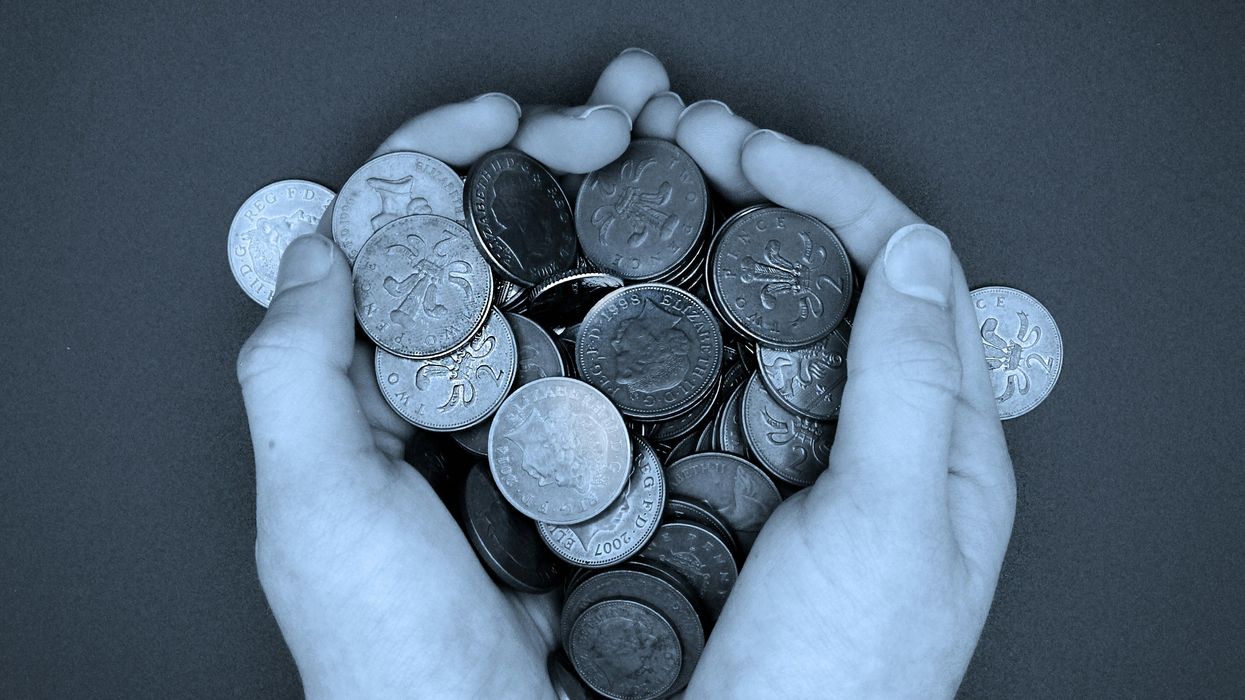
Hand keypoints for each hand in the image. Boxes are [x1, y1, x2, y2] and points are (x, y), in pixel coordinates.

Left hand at [235, 49, 669, 697]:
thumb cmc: (391, 658)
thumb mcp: (317, 516)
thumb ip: (292, 377)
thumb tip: (317, 246)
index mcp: (377, 391)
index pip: (396, 237)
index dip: (444, 156)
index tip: (503, 118)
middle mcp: (459, 395)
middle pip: (501, 242)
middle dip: (563, 156)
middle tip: (629, 114)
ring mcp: (538, 422)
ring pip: (575, 285)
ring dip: (626, 206)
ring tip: (681, 145)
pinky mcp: (606, 461)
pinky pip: (631, 362)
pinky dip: (668, 297)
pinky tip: (705, 254)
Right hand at [670, 103, 1015, 697]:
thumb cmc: (836, 682)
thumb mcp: (890, 525)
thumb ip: (908, 385)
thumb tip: (916, 250)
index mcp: (944, 438)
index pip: (905, 271)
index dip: (831, 192)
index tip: (749, 154)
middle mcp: (877, 435)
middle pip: (839, 275)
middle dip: (769, 191)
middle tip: (689, 143)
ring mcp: (802, 456)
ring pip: (777, 316)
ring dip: (725, 238)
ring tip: (660, 187)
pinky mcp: (738, 481)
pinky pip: (725, 374)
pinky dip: (689, 312)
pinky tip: (646, 290)